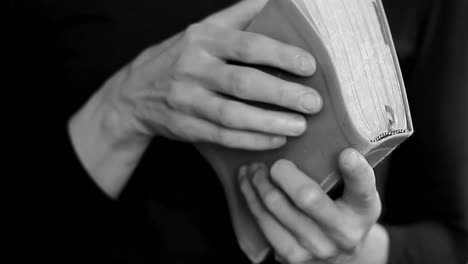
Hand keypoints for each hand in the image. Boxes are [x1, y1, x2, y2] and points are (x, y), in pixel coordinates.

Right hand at [97, 0, 321, 149]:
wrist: (133, 94)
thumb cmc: (177, 58)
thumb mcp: (200, 30)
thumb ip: (237, 15)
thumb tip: (273, 1)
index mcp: (202, 39)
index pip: (247, 45)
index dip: (281, 55)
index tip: (309, 66)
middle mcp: (193, 68)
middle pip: (243, 83)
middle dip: (282, 94)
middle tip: (314, 103)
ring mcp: (187, 100)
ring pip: (233, 115)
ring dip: (269, 122)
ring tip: (300, 126)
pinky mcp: (186, 126)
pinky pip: (223, 136)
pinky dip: (251, 140)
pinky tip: (275, 140)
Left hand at [238, 149, 384, 262]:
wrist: (338, 254)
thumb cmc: (342, 209)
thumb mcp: (354, 191)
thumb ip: (344, 168)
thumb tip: (313, 129)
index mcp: (364, 210)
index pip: (363, 189)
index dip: (356, 171)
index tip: (346, 153)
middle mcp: (343, 234)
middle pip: (307, 198)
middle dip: (283, 173)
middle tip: (274, 162)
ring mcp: (316, 249)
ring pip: (276, 209)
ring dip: (258, 183)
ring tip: (253, 169)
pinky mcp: (291, 257)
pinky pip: (263, 223)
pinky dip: (251, 199)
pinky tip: (247, 185)